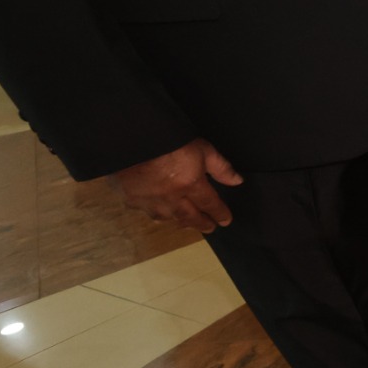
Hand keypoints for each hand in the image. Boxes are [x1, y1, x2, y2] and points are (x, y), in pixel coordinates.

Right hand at [114, 139, 241, 232]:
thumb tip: (237, 181)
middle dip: (202, 223)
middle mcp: (171, 198)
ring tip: (187, 221)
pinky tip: (159, 211)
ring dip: (180, 220)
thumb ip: (221, 167)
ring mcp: (149, 201)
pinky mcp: (131, 198)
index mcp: (191, 185)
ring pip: (168, 217)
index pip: (210, 205)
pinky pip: (146, 211)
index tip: (226, 221)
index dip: (220, 214)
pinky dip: (156, 213)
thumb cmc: (169, 140)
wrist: (130, 139)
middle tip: (210, 228)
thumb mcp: (203, 148)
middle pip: (190, 217)